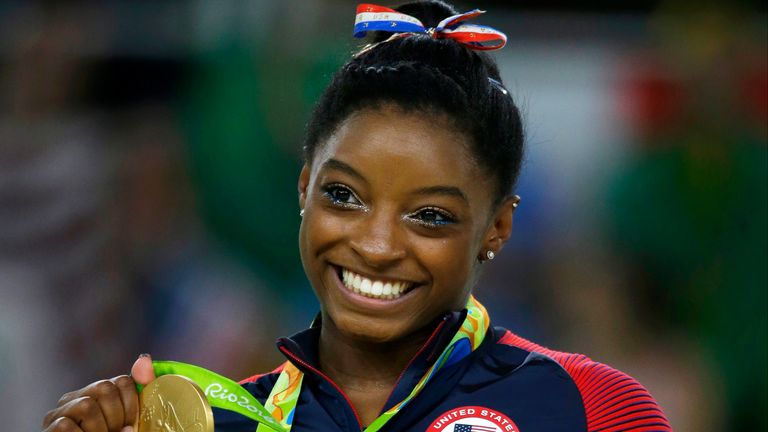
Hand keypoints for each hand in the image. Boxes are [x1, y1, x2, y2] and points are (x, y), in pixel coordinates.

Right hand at [42, 354, 156, 431]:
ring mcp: (59, 413)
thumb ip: (138, 391)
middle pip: (104, 388)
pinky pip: (66, 425)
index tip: (131, 425)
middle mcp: (76, 397)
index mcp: (98, 393)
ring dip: (100, 429)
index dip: (132, 405)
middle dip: (116, 416)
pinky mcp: (49, 429)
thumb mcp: (130, 421)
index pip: (122, 381)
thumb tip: (144, 358)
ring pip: (86, 405)